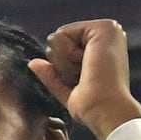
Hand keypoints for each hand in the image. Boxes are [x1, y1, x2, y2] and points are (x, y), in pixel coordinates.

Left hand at [35, 19, 140, 139]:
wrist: (104, 110)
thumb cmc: (92, 105)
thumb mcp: (66, 89)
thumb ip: (51, 74)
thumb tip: (33, 63)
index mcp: (101, 46)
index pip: (61, 45)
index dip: (62, 65)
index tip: (82, 78)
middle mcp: (106, 34)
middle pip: (56, 40)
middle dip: (62, 63)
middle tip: (84, 76)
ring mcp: (107, 29)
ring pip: (56, 38)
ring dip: (64, 63)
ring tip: (86, 72)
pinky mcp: (103, 28)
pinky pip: (60, 35)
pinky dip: (66, 56)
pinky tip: (85, 65)